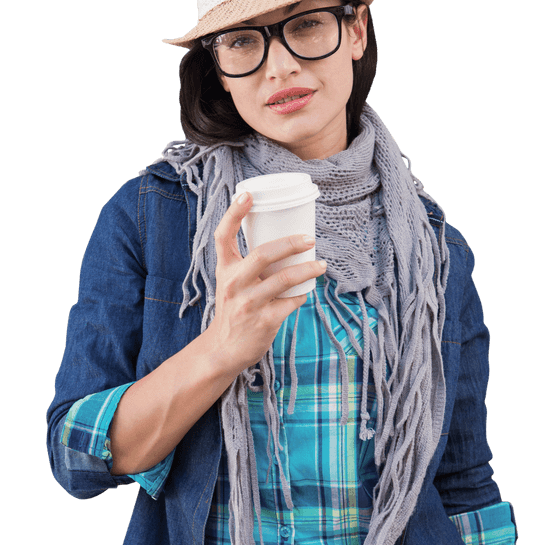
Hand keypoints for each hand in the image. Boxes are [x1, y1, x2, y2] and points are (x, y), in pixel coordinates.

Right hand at [205, 191, 326, 375]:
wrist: (224, 349)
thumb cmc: (234, 309)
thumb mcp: (231, 282)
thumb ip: (249, 263)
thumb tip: (285, 242)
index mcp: (225, 269)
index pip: (223, 235)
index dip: (234, 213)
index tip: (248, 195)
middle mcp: (234, 283)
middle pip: (264, 254)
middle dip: (291, 243)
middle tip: (309, 239)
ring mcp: (249, 303)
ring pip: (285, 279)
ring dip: (308, 269)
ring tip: (321, 265)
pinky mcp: (264, 321)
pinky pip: (292, 302)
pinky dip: (303, 295)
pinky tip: (307, 292)